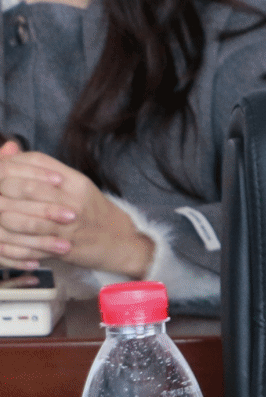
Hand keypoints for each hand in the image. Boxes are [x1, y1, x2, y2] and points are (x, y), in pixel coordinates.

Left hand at [0, 142, 153, 275]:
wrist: (122, 242)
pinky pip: (31, 242)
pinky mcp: (65, 245)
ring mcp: (69, 223)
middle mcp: (73, 198)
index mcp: (75, 180)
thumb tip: (10, 152)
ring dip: (2, 215)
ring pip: (22, 216)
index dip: (12, 162)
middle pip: (24, 186)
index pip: (37, 161)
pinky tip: (2, 240)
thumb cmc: (93, 213)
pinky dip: (12, 242)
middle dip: (0, 189)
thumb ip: (45, 170)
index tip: (0, 168)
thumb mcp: (76, 186)